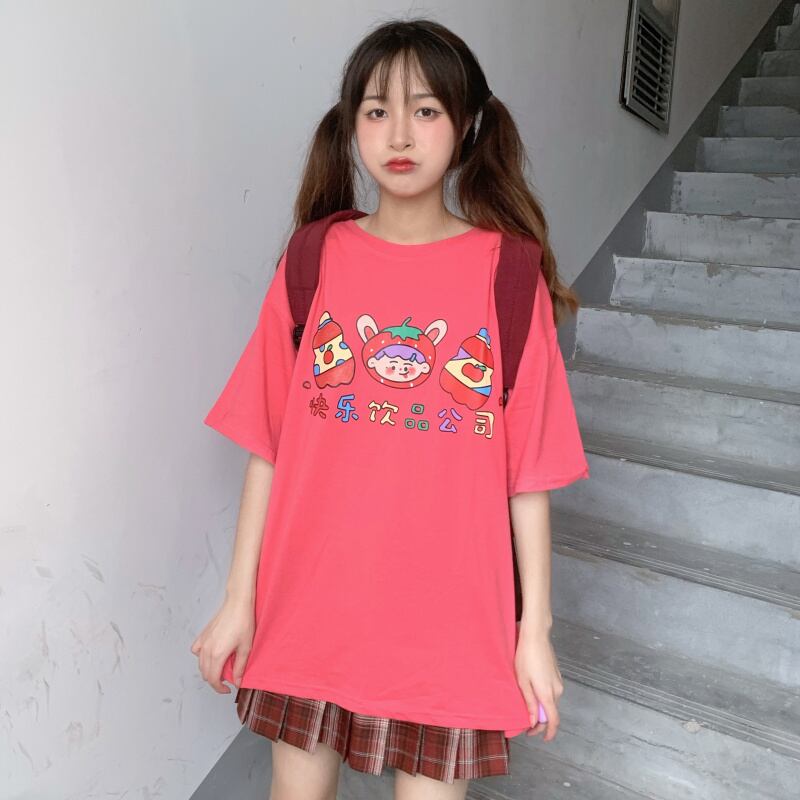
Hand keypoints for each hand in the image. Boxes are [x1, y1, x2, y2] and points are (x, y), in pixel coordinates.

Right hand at [190, 595, 253, 693]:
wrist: (238, 604)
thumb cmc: (243, 622)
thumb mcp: (246, 647)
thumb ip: (240, 667)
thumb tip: (237, 681)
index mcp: (217, 654)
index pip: (213, 679)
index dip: (220, 688)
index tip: (227, 689)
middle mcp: (207, 650)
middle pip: (205, 674)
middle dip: (215, 680)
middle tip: (227, 680)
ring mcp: (203, 642)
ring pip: (200, 664)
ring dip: (209, 670)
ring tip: (221, 668)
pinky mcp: (203, 635)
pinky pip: (196, 651)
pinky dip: (201, 657)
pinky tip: (211, 654)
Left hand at [514, 623, 563, 740]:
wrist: (536, 636)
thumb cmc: (526, 657)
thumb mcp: (522, 681)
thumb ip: (529, 702)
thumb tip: (534, 722)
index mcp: (547, 694)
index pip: (554, 721)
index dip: (549, 733)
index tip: (541, 738)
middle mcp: (557, 691)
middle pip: (552, 713)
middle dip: (541, 722)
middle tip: (527, 724)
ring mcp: (559, 682)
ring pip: (552, 702)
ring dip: (543, 709)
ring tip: (528, 709)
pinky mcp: (557, 676)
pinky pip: (552, 693)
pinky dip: (545, 699)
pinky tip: (534, 695)